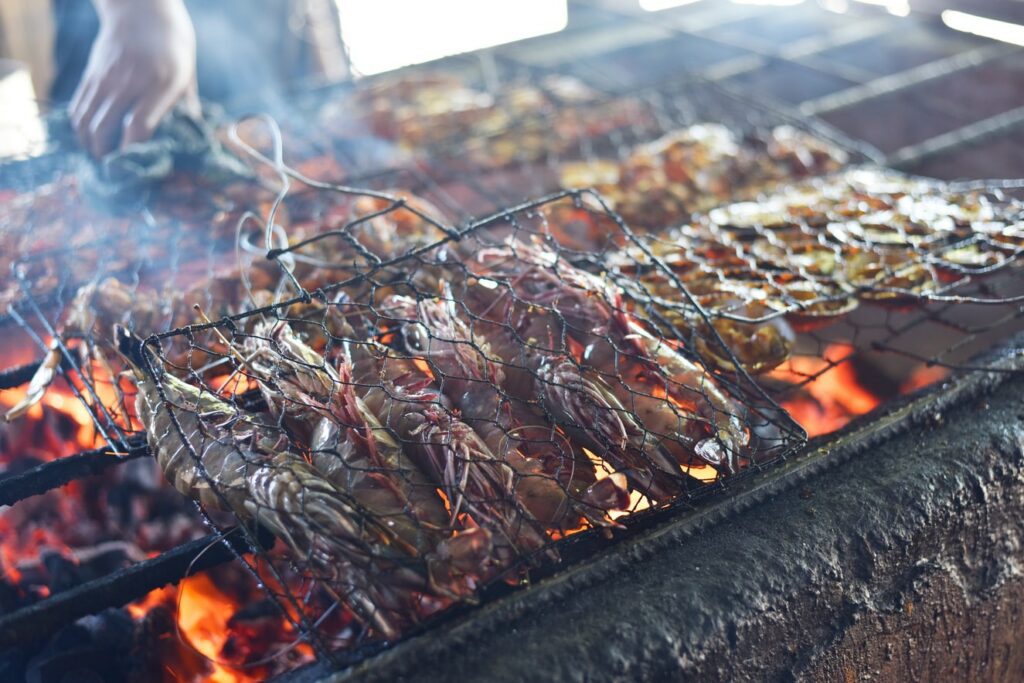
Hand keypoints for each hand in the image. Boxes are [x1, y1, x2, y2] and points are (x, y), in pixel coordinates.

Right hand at [70, 0, 197, 157]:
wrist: (142, 9)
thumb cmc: (173, 47)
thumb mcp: (188, 77)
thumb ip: (185, 110)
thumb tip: (189, 145)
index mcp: (159, 85)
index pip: (138, 127)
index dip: (133, 154)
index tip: (137, 172)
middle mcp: (127, 82)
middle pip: (104, 129)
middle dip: (106, 158)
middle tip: (116, 173)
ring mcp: (104, 78)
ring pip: (85, 122)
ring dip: (90, 147)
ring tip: (102, 161)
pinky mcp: (91, 75)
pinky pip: (78, 108)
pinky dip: (81, 130)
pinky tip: (91, 141)